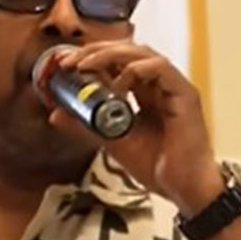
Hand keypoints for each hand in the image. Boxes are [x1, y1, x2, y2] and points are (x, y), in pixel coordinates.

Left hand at [46, 40, 224, 213]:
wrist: (182, 188)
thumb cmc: (157, 166)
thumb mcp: (111, 142)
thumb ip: (86, 127)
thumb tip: (55, 114)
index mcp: (145, 93)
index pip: (118, 63)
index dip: (92, 59)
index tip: (65, 66)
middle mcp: (160, 85)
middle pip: (128, 52)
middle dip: (96, 51)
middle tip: (69, 61)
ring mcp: (173, 87)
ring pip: (143, 54)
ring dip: (110, 55)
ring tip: (85, 67)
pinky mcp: (185, 94)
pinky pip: (161, 68)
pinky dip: (135, 70)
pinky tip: (117, 86)